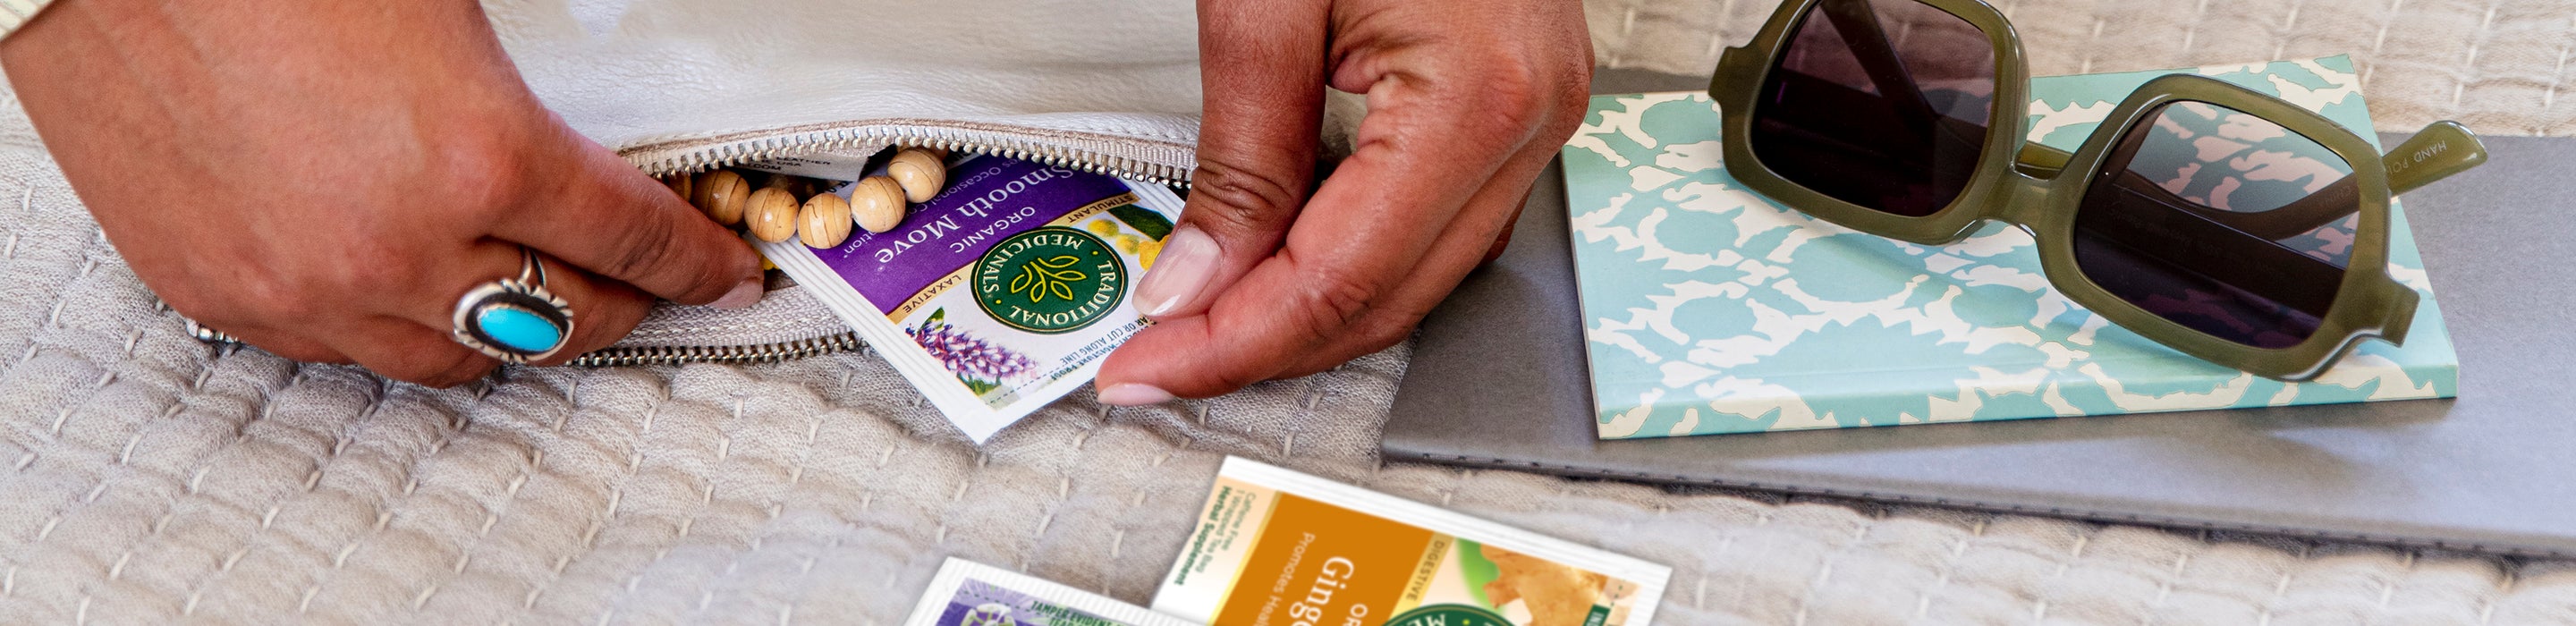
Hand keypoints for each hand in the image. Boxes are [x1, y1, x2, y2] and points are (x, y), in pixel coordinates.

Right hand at [3, 0, 762, 385]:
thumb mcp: (452, 15)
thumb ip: (528, 102)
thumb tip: (590, 152)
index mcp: (481, 159)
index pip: (632, 241)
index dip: (694, 261)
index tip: (725, 273)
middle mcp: (397, 247)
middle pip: (557, 323)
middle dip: (620, 306)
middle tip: (644, 287)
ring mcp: (304, 286)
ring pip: (452, 358)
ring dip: (509, 330)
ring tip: (538, 296)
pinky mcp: (222, 293)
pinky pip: (341, 350)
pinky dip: (395, 325)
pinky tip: (414, 288)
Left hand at [1095, 0, 1590, 402]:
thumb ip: (1239, 156)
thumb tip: (1194, 284)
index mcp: (1480, 98)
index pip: (1344, 278)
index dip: (1235, 341)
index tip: (1145, 369)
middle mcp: (1534, 122)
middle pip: (1390, 299)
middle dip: (1263, 347)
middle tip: (1154, 367)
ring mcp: (1540, 116)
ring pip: (1420, 275)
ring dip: (1308, 313)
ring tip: (1199, 325)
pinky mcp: (1521, 102)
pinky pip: (1437, 220)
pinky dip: (1350, 256)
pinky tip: (1275, 261)